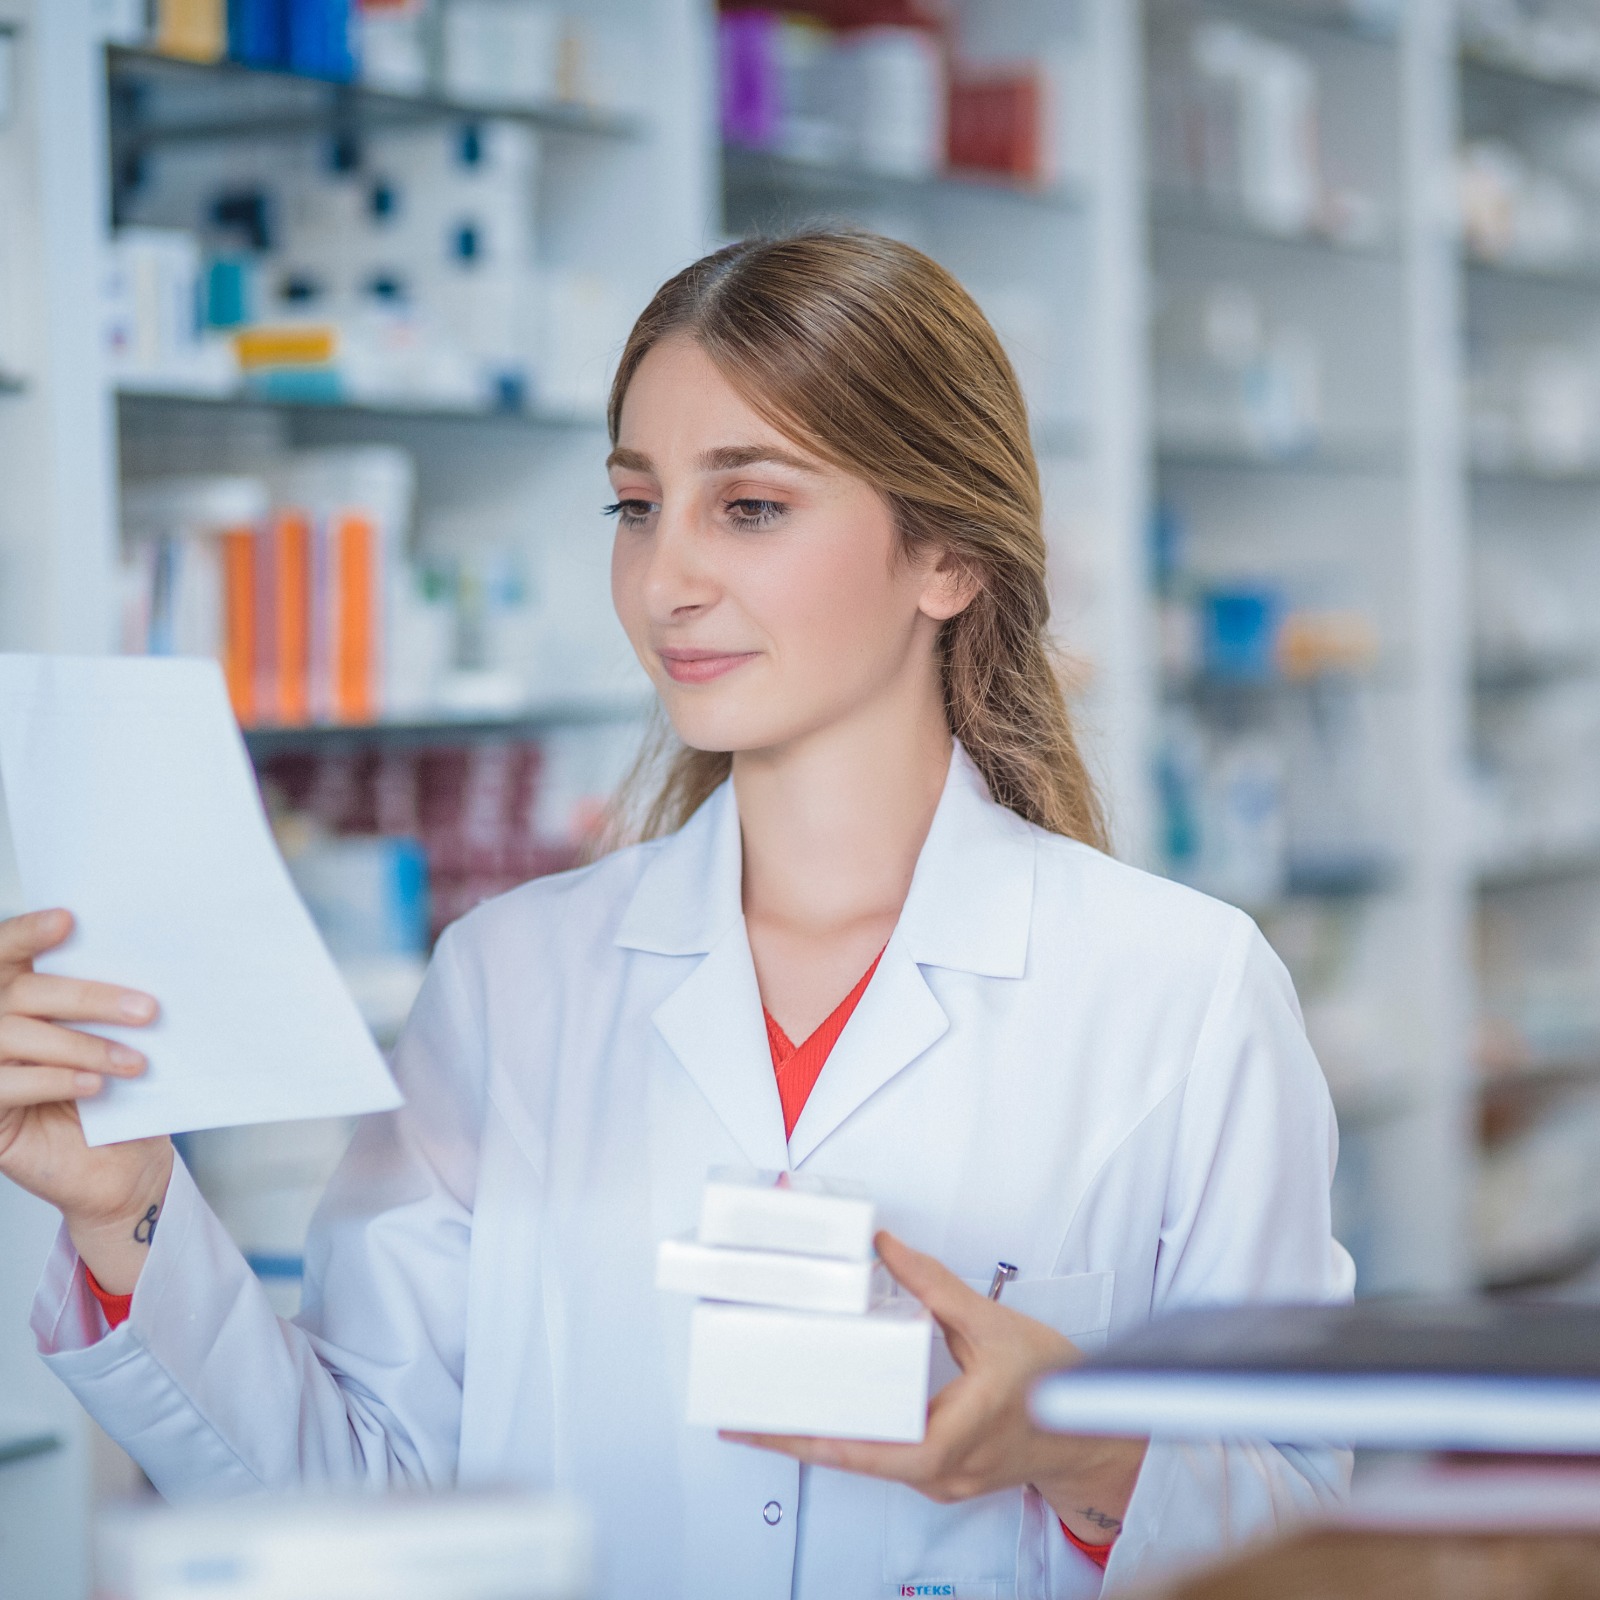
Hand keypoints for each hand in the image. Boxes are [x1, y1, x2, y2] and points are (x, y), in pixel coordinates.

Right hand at [0, 909, 172, 1293]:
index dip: (26, 933)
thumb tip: (146, 954)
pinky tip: (95, 1085)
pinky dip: (56, 1079)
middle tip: (148, 1009)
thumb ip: (113, 1000)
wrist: (126, 1164)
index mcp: (19, 995)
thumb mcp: (122, 1039)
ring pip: (14, 1035)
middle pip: (19, 992)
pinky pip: (7, 1084)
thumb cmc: (126, 1093)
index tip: (69, 920)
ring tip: (136, 1062)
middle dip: (88, 996)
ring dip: (82, 1044)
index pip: (4, 952)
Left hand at [724, 1231, 1147, 1547]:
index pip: (856, 1450)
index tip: (756, 1428)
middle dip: (796, 1437)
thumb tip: (889, 1249)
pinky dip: (856, 1439)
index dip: (799, 1439)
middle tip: (745, 1414)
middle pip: (850, 1460)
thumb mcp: (994, 1325)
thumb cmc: (1057, 1391)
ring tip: (776, 1413)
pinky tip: (833, 1417)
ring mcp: (940, 1478)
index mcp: (945, 1441)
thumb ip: (936, 1286)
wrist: (1097, 1435)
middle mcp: (937, 1470)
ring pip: (868, 1463)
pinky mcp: (945, 1472)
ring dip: (824, 1438)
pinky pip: (888, 1460)